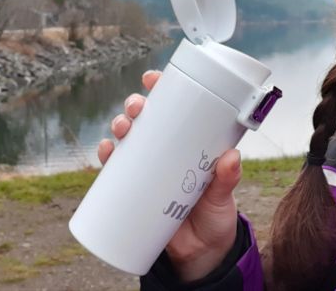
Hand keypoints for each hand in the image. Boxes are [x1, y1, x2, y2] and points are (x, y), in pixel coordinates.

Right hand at [98, 70, 241, 281]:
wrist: (202, 256)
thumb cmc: (217, 218)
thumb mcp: (224, 197)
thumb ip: (227, 180)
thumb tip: (230, 158)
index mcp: (190, 144)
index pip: (175, 108)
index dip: (161, 89)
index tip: (153, 79)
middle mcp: (167, 152)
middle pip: (146, 119)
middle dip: (136, 106)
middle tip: (136, 107)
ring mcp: (149, 170)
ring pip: (128, 139)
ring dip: (120, 127)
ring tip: (122, 128)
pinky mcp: (135, 191)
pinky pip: (116, 170)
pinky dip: (107, 156)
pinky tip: (105, 150)